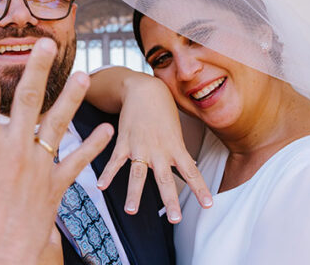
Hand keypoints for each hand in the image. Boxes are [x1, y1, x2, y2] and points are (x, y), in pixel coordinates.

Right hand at [0, 36, 113, 263]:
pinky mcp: (54, 188)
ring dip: (71, 97)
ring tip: (85, 75)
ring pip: (58, 124)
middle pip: (29, 99)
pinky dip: (92, 146)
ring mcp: (38, 168)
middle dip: (38, 68)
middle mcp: (15, 151)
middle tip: (48, 43)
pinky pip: (77, 162)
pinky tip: (105, 131)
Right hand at [95, 74, 211, 223]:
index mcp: (175, 148)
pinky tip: (101, 186)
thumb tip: (190, 168)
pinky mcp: (124, 142)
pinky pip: (115, 161)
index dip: (200, 189)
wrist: (145, 90)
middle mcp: (159, 150)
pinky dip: (108, 174)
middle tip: (175, 219)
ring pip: (137, 174)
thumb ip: (180, 153)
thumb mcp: (176, 132)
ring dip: (134, 193)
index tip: (208, 205)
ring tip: (132, 211)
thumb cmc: (163, 112)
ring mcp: (140, 147)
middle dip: (170, 200)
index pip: (191, 173)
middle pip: (166, 179)